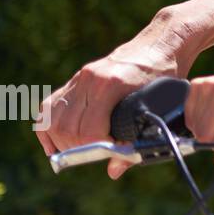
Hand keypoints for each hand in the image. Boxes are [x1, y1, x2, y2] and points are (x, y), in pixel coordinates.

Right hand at [36, 10, 193, 179]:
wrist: (161, 44)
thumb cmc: (166, 75)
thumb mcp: (160, 105)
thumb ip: (137, 138)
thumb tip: (114, 170)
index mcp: (113, 85)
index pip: (89, 129)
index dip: (96, 149)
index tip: (108, 154)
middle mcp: (91, 80)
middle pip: (66, 128)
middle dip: (77, 150)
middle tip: (93, 156)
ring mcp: (81, 78)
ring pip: (52, 119)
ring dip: (60, 142)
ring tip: (77, 152)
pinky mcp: (76, 79)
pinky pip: (49, 107)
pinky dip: (47, 128)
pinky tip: (56, 143)